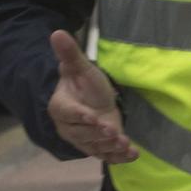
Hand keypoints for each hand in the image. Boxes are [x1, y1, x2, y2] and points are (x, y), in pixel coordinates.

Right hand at [48, 29, 137, 163]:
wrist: (93, 100)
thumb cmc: (85, 83)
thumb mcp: (80, 67)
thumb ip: (69, 54)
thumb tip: (57, 32)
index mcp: (61, 107)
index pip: (69, 113)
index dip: (81, 116)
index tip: (94, 117)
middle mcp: (69, 127)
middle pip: (82, 134)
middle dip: (99, 134)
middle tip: (114, 132)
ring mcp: (83, 140)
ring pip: (94, 146)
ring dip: (110, 148)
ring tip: (126, 145)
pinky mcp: (97, 148)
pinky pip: (106, 155)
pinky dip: (119, 158)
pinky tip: (132, 155)